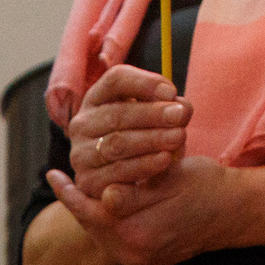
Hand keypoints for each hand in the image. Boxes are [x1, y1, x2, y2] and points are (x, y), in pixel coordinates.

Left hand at [46, 153, 264, 264]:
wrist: (237, 211)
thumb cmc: (206, 185)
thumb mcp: (169, 178)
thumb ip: (135, 190)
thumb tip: (103, 193)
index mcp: (141, 234)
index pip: (92, 213)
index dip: (70, 193)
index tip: (53, 174)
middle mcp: (138, 255)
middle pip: (94, 227)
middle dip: (77, 202)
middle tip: (58, 180)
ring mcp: (142, 263)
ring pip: (103, 235)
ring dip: (91, 212)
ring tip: (75, 190)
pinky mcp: (147, 263)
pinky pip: (117, 241)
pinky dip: (108, 222)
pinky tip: (103, 204)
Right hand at [67, 65, 189, 201]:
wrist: (127, 183)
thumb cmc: (144, 140)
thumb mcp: (155, 118)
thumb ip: (170, 109)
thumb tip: (182, 108)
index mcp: (97, 99)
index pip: (115, 80)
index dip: (144, 83)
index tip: (172, 92)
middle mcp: (82, 124)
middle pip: (116, 114)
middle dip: (152, 114)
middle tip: (180, 115)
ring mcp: (81, 154)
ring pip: (117, 143)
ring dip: (150, 139)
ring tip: (178, 136)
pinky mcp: (88, 181)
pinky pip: (117, 172)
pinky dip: (144, 165)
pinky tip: (165, 159)